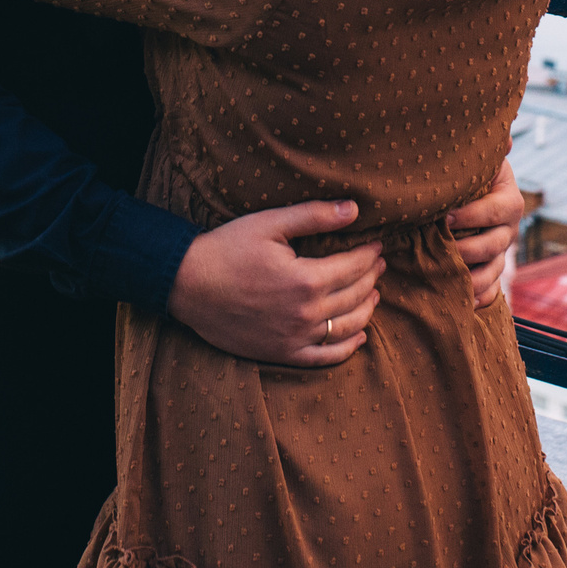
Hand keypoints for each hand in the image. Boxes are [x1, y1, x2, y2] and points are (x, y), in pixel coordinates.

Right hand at [167, 200, 384, 366]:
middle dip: (371, 278)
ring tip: (374, 295)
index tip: (378, 246)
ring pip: (346, 328)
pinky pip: (324, 357)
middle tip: (379, 265)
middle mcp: (305, 314)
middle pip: (354, 296)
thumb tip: (354, 210)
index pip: (353, 267)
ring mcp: (294, 338)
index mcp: (306, 279)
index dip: (369, 255)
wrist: (188, 285)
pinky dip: (346, 348)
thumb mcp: (270, 224)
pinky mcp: (281, 353)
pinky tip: (358, 337)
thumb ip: (314, 216)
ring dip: (366, 311)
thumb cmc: (227, 249)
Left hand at [446, 159, 523, 306]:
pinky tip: (464, 303)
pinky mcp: (492, 270)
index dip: (472, 215)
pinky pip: (493, 290)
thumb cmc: (470, 172)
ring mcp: (501, 252)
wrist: (468, 190)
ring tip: (450, 281)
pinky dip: (480, 298)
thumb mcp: (479, 160)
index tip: (445, 216)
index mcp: (510, 201)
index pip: (497, 211)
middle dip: (468, 249)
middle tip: (442, 248)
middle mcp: (509, 229)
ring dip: (473, 279)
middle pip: (495, 245)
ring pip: (494, 272)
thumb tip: (507, 139)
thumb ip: (489, 150)